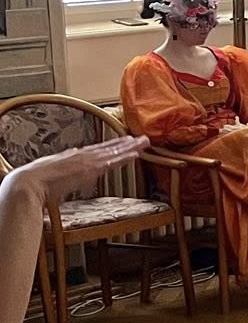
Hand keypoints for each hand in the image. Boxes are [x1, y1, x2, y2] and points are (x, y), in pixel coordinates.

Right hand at [13, 136, 148, 198]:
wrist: (29, 183)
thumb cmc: (35, 181)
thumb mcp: (52, 172)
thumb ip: (63, 170)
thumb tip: (67, 170)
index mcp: (74, 156)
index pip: (98, 149)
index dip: (112, 145)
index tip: (125, 141)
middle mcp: (82, 156)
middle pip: (109, 148)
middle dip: (126, 144)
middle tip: (142, 139)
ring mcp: (87, 162)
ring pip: (114, 152)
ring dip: (130, 148)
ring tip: (144, 143)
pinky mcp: (89, 169)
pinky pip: (111, 162)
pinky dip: (124, 157)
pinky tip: (135, 155)